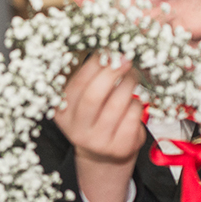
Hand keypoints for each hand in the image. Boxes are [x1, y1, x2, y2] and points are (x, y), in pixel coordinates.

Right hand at [55, 55, 144, 201]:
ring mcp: (98, 141)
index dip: (95, 65)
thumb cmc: (96, 116)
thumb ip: (90, 78)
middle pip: (93, 96)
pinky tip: (134, 103)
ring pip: (117, 105)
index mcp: (63, 112)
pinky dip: (138, 104)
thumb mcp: (83, 100)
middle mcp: (76, 129)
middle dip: (112, 73)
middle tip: (125, 59)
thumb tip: (109, 48)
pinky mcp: (119, 147)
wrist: (104, 154)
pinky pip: (133, 117)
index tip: (109, 50)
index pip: (77, 85)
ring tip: (132, 77)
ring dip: (129, 85)